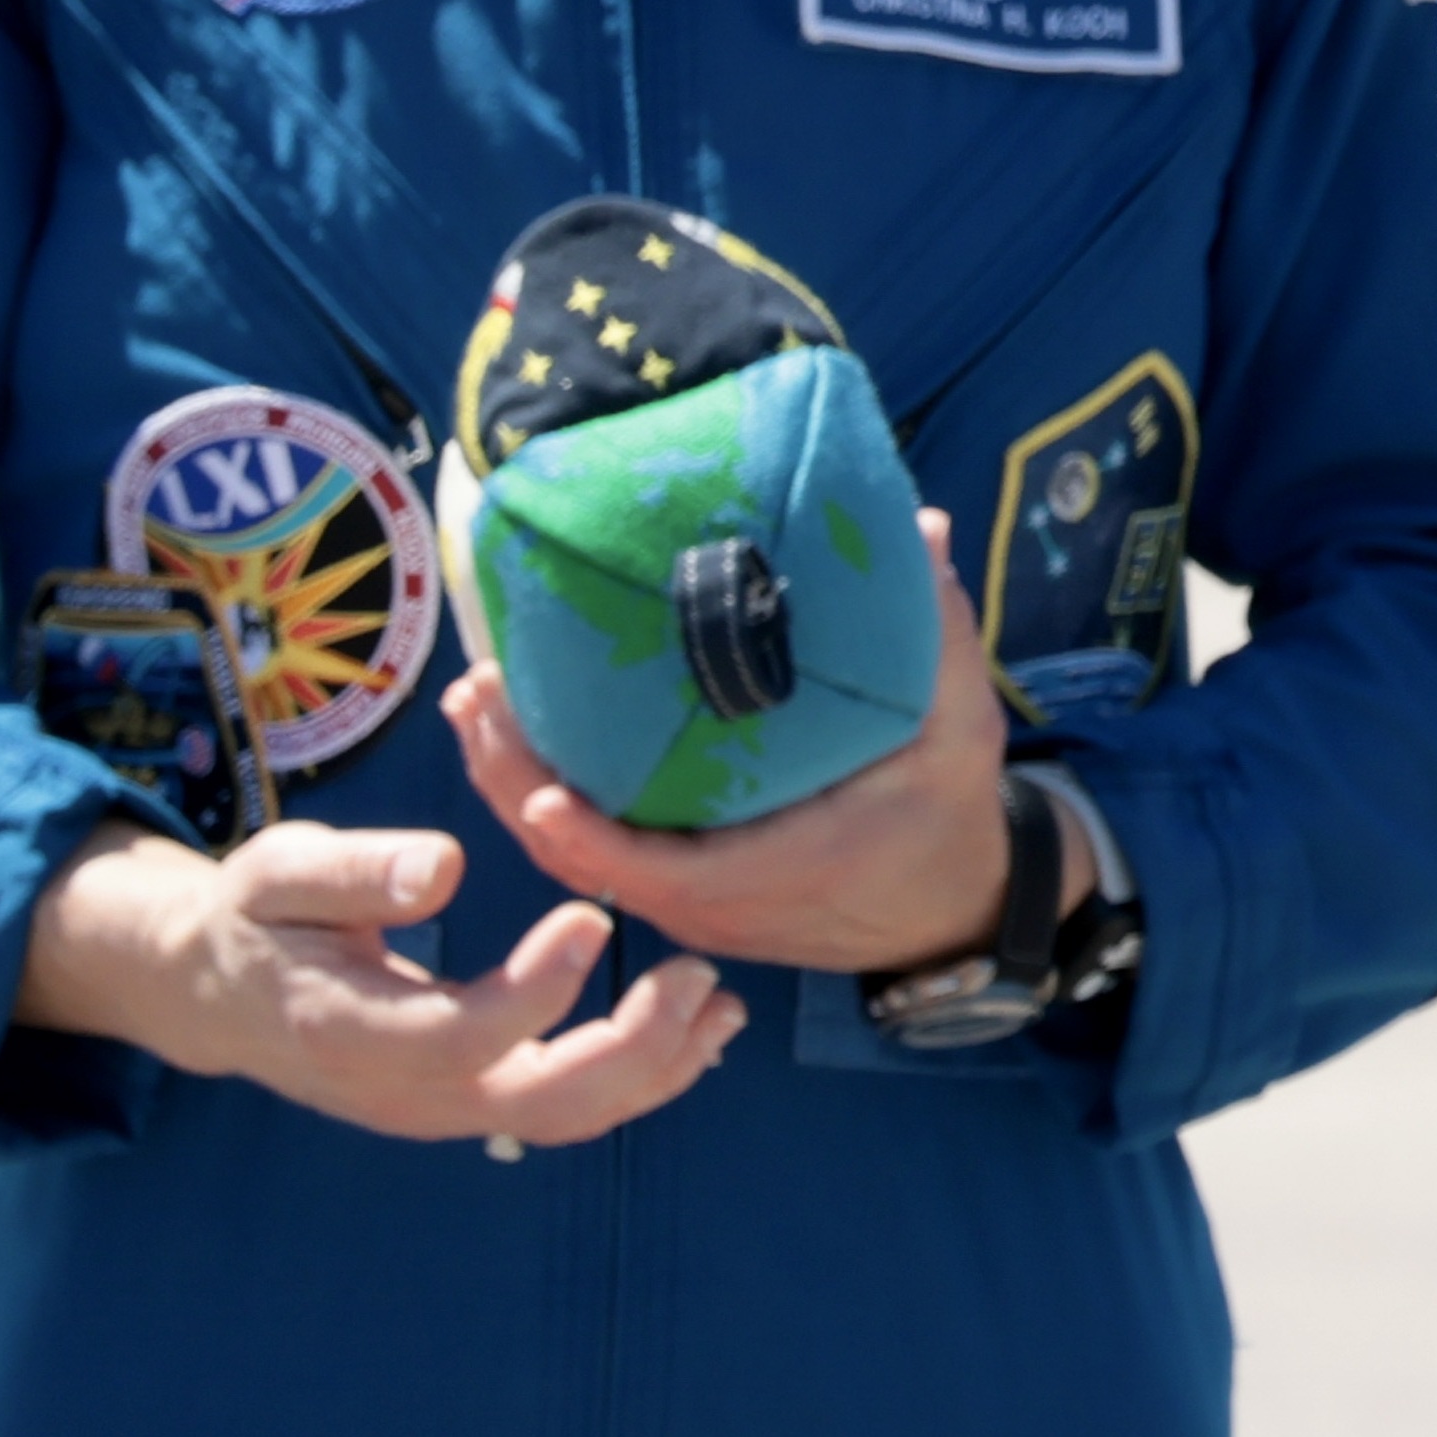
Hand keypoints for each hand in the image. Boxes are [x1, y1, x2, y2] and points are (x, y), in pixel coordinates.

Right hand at [11, 814, 742, 1145]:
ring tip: (722, 1006)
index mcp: (347, 1029)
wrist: (220, 991)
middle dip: (631, 1050)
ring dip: (652, 1072)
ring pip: (558, 1119)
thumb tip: (442, 869)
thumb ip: (357, 872)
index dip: (534, 991)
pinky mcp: (462, 1103)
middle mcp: (398, 1091)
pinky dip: (633, 1079)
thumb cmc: (257, 916)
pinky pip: (556, 1110)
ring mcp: (433, 1109)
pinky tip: (691, 1033)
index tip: (592, 917)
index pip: (459, 1038)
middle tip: (699, 976)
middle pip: (532, 1105)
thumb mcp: (280, 873)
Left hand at [447, 512, 1069, 974]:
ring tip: (475, 705)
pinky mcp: (683, 898)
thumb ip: (939, 636)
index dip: (599, 842)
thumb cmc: (949, 812)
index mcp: (786, 866)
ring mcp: (694, 907)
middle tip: (478, 696)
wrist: (950, 906)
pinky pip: (598, 861)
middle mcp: (720, 904)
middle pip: (590, 865)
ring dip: (516, 791)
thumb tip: (920, 529)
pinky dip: (547, 809)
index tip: (545, 793)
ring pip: (580, 865)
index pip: (669, 873)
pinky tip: (517, 744)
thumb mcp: (961, 728)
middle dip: (518, 788)